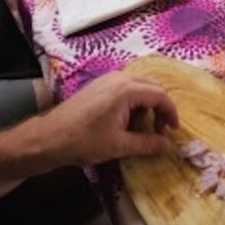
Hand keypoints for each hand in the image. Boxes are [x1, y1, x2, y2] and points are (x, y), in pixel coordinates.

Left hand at [42, 72, 178, 166]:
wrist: (51, 137)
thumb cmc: (85, 141)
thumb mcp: (120, 146)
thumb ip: (148, 144)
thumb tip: (170, 147)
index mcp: (127, 89)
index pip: (160, 95)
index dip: (171, 112)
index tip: (173, 131)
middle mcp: (120, 77)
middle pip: (152, 87)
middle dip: (159, 108)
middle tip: (159, 131)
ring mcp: (109, 78)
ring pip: (139, 86)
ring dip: (146, 105)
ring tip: (140, 129)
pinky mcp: (100, 84)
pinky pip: (126, 87)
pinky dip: (134, 102)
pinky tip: (126, 121)